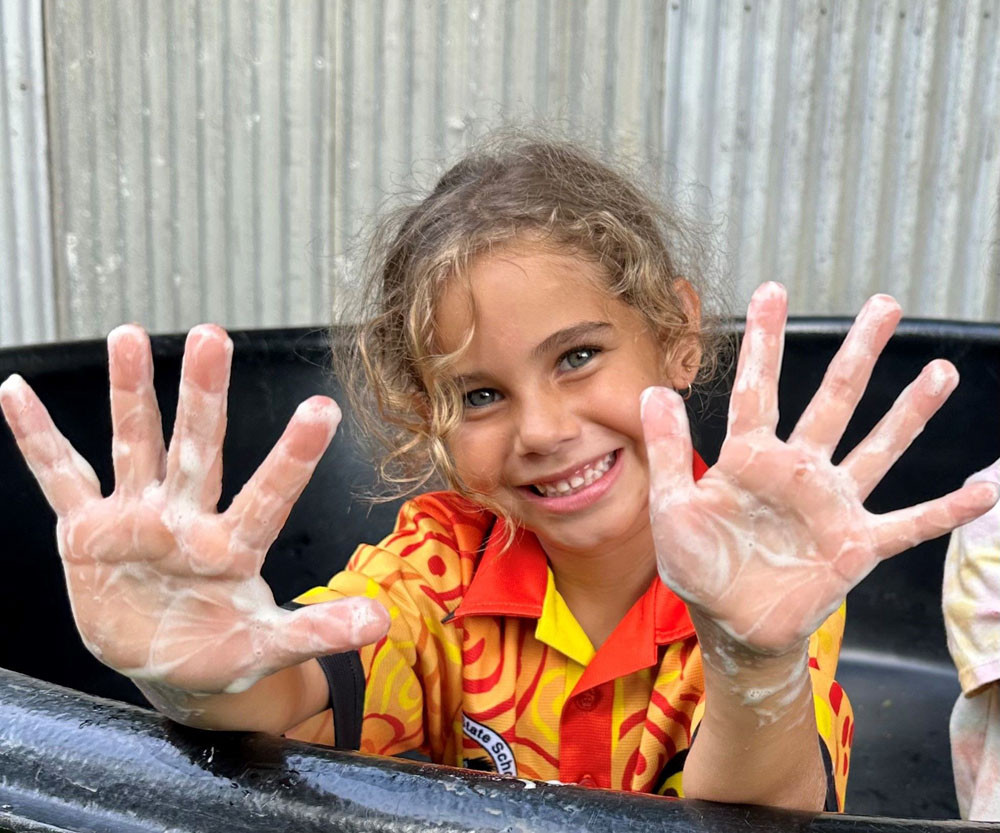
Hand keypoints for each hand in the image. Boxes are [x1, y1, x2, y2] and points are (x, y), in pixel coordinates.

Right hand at [0, 324, 388, 694]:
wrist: (168, 660)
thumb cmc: (223, 647)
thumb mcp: (268, 645)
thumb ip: (317, 631)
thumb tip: (382, 624)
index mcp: (234, 546)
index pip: (269, 494)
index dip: (294, 456)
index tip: (323, 410)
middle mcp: (186, 517)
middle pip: (197, 447)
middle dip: (203, 394)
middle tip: (213, 334)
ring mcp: (136, 518)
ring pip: (134, 443)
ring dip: (129, 392)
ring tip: (128, 334)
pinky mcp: (89, 530)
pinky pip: (61, 476)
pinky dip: (37, 438)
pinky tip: (15, 393)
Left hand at [641, 282, 998, 656]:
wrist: (730, 624)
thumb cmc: (699, 566)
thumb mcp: (673, 508)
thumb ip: (671, 452)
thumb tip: (655, 390)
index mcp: (750, 458)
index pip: (758, 389)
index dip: (765, 341)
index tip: (773, 290)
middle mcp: (797, 470)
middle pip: (833, 400)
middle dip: (858, 353)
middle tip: (885, 304)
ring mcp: (832, 505)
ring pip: (878, 447)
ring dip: (910, 412)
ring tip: (942, 371)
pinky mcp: (857, 544)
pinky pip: (910, 524)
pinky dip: (945, 511)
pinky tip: (984, 491)